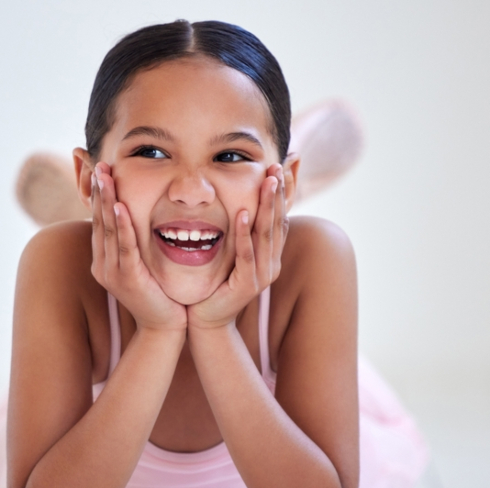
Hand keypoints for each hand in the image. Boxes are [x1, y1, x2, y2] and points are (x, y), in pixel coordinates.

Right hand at [91, 163, 186, 331]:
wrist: (164, 327)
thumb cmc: (158, 294)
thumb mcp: (142, 265)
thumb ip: (136, 245)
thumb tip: (138, 221)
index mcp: (104, 260)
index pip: (99, 221)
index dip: (98, 196)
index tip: (99, 171)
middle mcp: (103, 264)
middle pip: (99, 220)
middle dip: (98, 191)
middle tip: (98, 165)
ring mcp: (112, 272)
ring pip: (108, 229)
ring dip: (106, 200)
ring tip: (104, 176)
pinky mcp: (128, 278)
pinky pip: (124, 246)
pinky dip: (122, 225)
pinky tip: (119, 206)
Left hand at [187, 164, 289, 329]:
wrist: (206, 320)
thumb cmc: (215, 284)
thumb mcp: (229, 253)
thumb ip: (236, 230)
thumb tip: (237, 202)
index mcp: (270, 254)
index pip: (281, 216)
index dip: (283, 192)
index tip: (281, 166)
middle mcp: (271, 263)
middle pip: (277, 221)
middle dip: (278, 192)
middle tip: (276, 165)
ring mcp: (262, 276)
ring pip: (266, 235)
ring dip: (266, 206)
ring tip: (267, 181)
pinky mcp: (247, 286)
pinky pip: (246, 255)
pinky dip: (244, 233)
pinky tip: (241, 213)